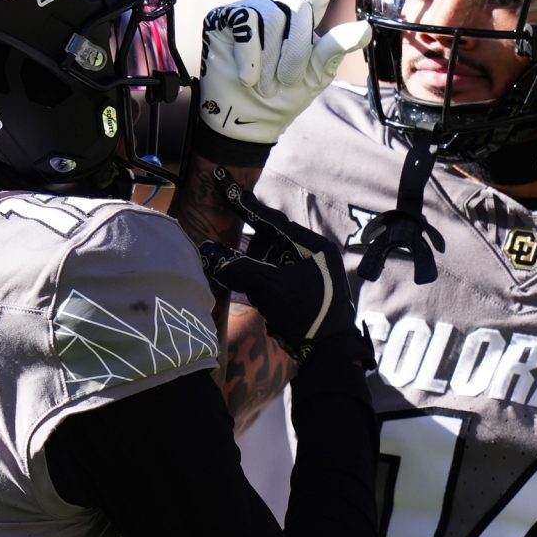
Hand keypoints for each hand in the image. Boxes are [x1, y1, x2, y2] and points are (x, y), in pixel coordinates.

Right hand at [196, 0, 370, 144]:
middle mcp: (277, 8)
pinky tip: (247, 76)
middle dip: (296, 51)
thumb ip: (335, 48)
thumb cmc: (282, 97)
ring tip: (264, 84)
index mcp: (302, 21)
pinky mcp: (223, 16)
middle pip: (298, 8)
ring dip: (271, 59)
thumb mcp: (315, 75)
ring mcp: (250, 9)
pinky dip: (250, 56)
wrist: (247, 120)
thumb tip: (365, 29)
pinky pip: (245, 22)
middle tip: (285, 82)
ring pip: (271, 15)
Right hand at [198, 169, 371, 369]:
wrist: (329, 354)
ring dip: (257, 271)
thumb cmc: (306, 316)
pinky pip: (276, 273)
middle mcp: (313, 252)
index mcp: (311, 245)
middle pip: (270, 239)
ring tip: (259, 294)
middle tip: (242, 270)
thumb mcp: (269, 289)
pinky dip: (263, 281)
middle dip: (251, 254)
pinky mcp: (305, 286)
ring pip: (271, 258)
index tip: (224, 183)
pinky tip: (260, 296)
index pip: (271, 219)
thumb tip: (207, 252)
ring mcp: (311, 270)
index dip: (244, 204)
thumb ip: (238, 268)